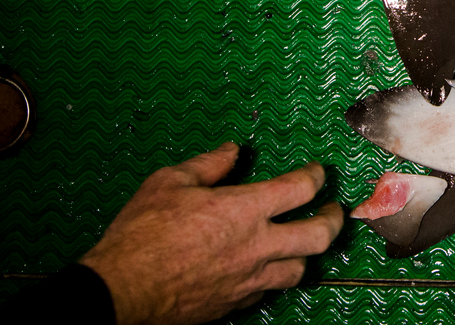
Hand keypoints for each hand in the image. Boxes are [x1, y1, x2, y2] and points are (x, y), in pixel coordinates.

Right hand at [80, 143, 343, 324]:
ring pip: (299, 270)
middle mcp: (256, 245)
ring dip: (306, 253)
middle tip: (333, 210)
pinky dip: (272, 276)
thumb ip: (208, 164)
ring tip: (304, 242)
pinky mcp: (235, 303)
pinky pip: (268, 290)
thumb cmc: (141, 235)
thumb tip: (230, 150)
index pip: (300, 188)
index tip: (316, 172)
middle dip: (334, 219)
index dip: (315, 176)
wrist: (120, 291)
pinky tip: (264, 267)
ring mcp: (248, 278)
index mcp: (244, 209)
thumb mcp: (170, 182)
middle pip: (319, 235)